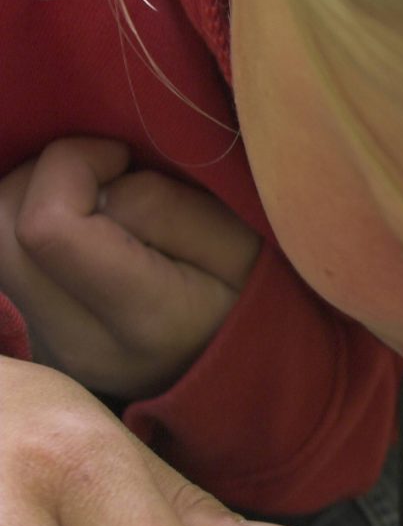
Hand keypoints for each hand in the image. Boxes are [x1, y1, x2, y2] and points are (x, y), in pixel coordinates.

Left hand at [0, 137, 259, 397]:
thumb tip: (97, 186)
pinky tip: (76, 230)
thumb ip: (165, 205)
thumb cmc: (254, 293)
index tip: (122, 159)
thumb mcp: (242, 242)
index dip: (73, 164)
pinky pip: (5, 262)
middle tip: (107, 178)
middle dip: (47, 176)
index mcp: (144, 319)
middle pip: (2, 227)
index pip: (47, 226)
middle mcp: (81, 344)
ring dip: (33, 197)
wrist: (246, 366)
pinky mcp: (34, 339)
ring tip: (93, 203)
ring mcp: (50, 348)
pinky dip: (30, 225)